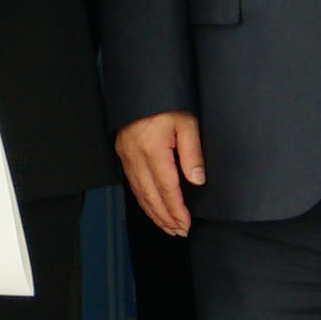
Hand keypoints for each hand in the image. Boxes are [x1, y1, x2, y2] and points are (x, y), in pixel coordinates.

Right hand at [115, 110, 209, 240]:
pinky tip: (152, 208)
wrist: (142, 88)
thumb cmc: (165, 102)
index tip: (185, 224)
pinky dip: (143, 201)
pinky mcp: (123, 154)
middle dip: (165, 218)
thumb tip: (197, 179)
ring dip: (154, 213)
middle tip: (178, 231)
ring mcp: (127, 157)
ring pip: (139, 194)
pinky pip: (133, 185)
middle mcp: (136, 157)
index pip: (167, 189)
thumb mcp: (187, 123)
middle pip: (150, 197)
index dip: (176, 210)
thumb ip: (192, 153)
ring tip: (167, 226)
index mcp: (153, 150)